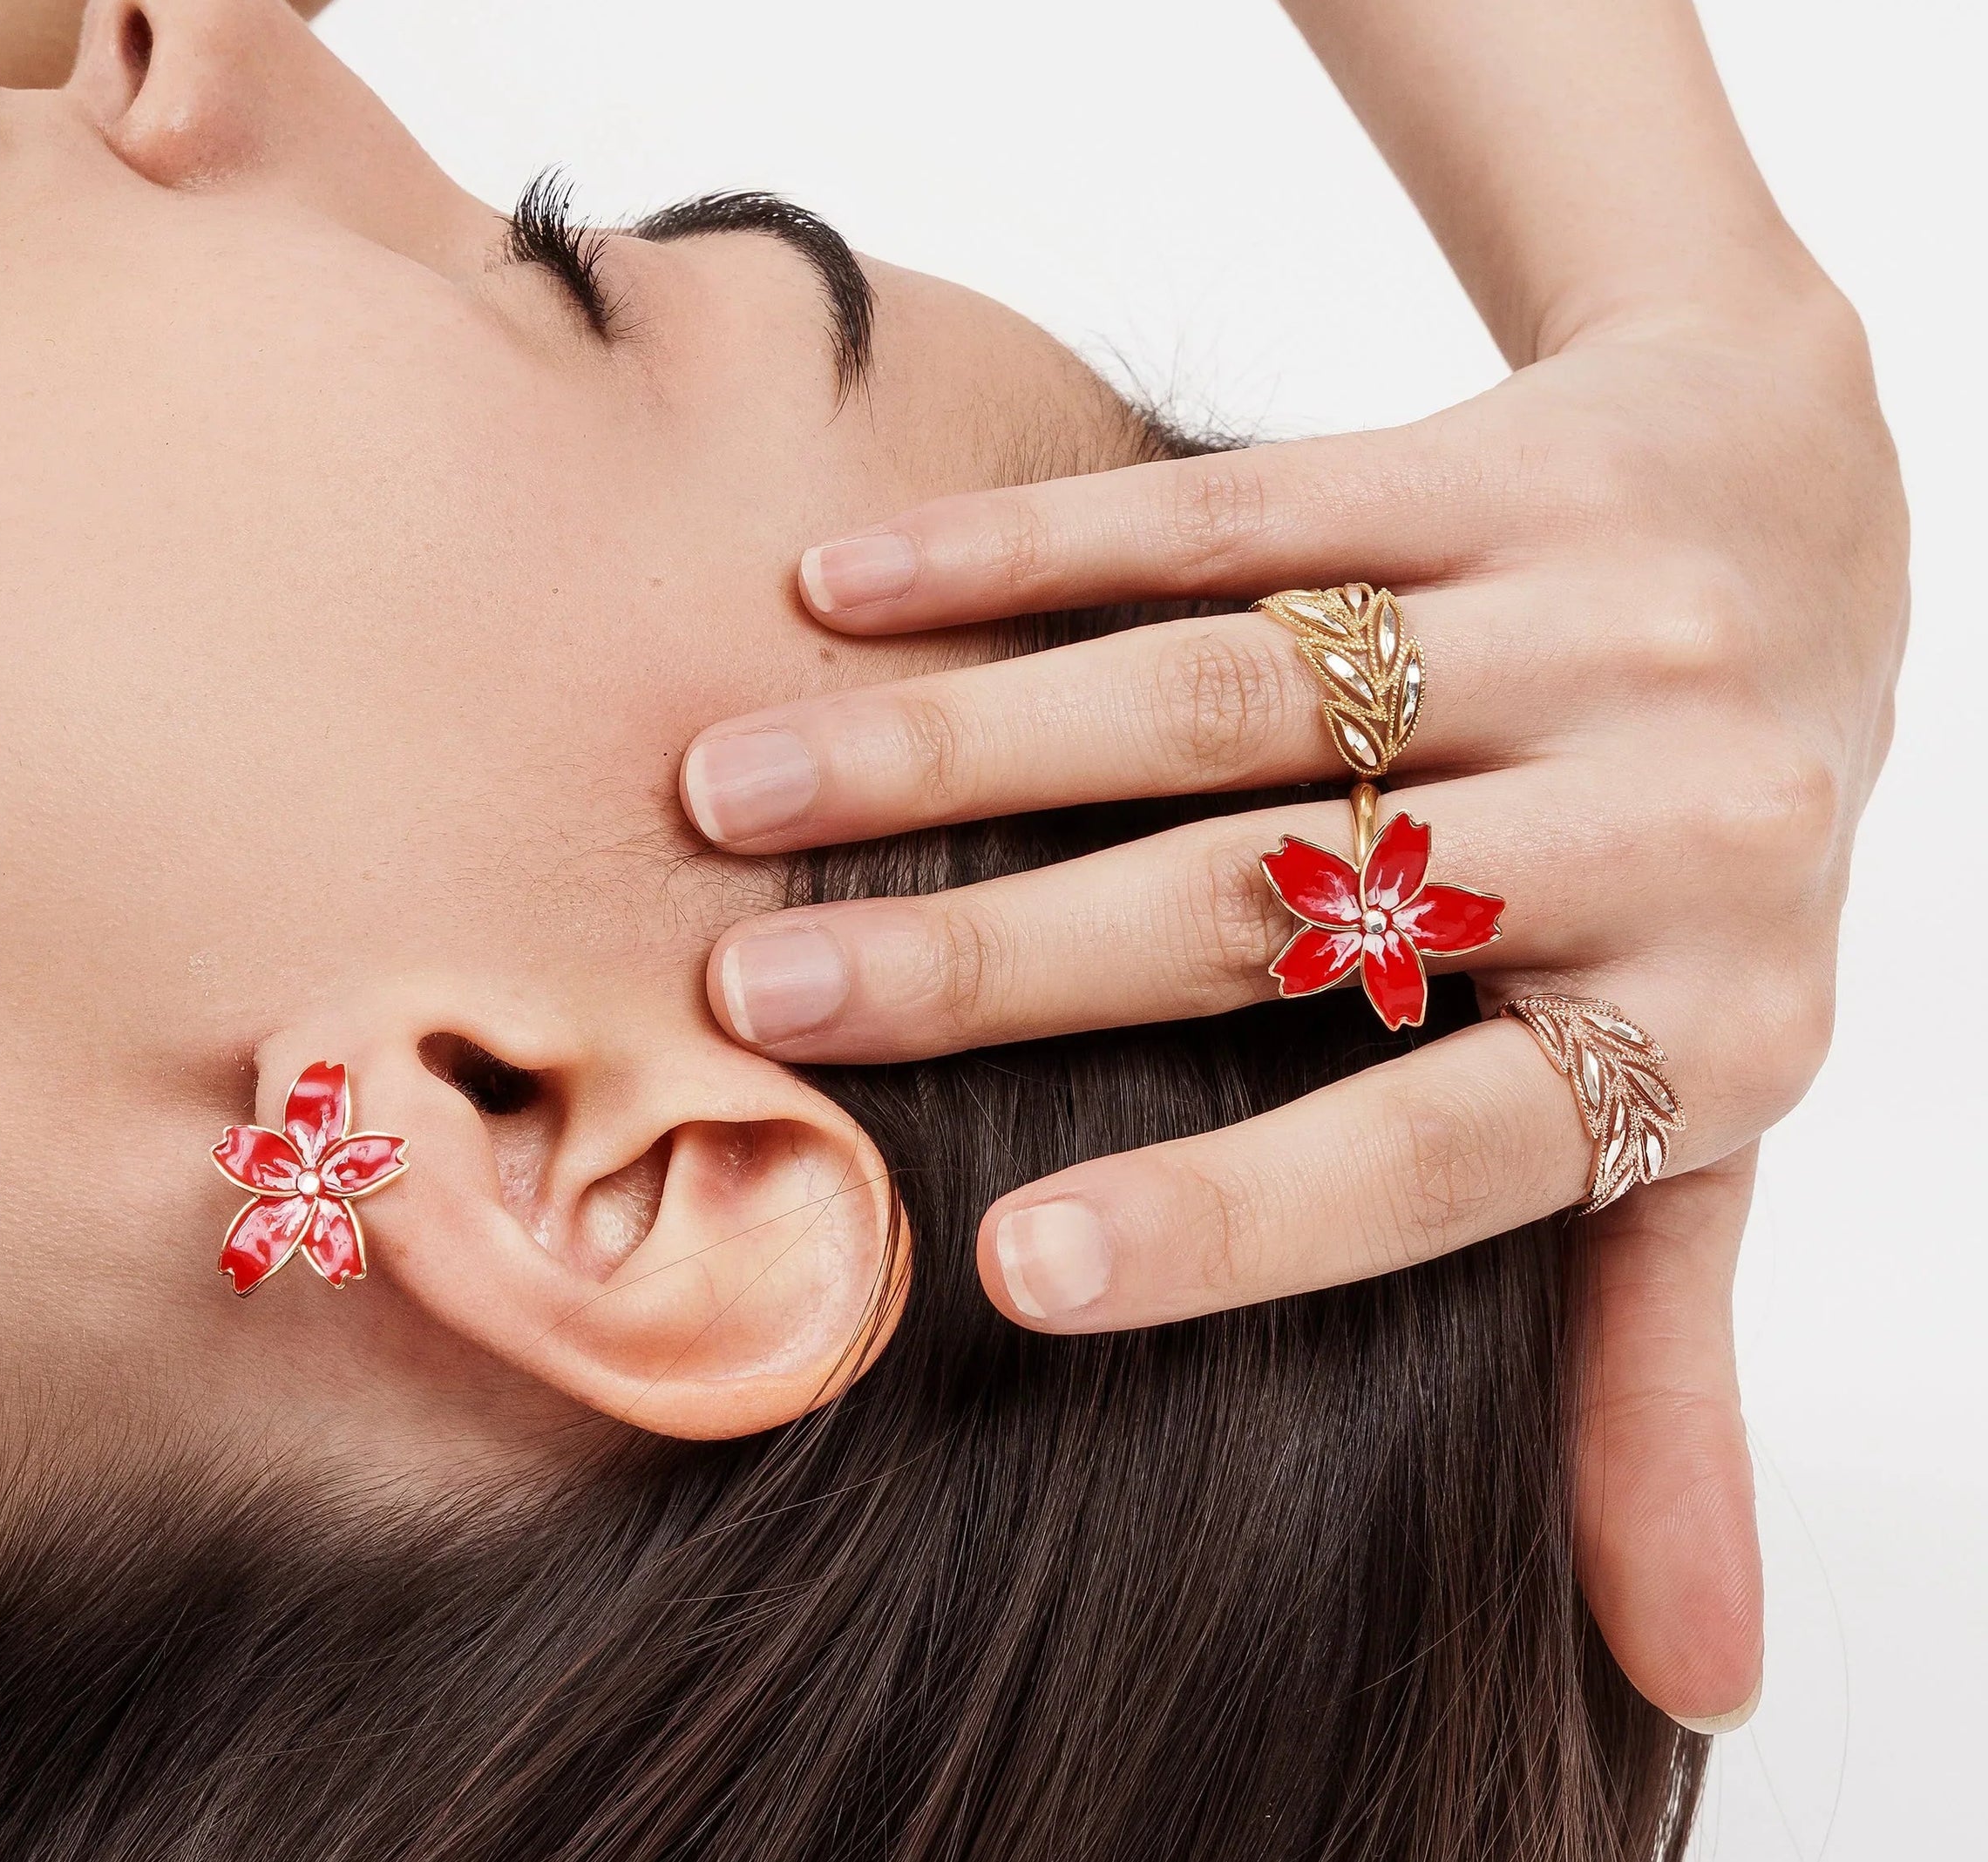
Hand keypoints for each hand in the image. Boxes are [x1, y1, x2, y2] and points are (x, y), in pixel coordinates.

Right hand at [678, 291, 1901, 1729]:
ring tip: (729, 788)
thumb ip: (1652, 1368)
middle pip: (1273, 899)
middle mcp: (1680, 815)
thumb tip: (1685, 1684)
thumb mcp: (1703, 1112)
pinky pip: (1228, 507)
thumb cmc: (1704, 871)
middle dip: (987, 959)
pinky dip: (1014, 549)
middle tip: (752, 1001)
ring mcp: (1590, 619)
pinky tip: (837, 589)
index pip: (1452, 1149)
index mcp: (1720, 1026)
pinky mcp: (1498, 458)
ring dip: (947, 742)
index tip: (1005, 1275)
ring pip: (1219, 690)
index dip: (1233, 1217)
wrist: (1815, 504)